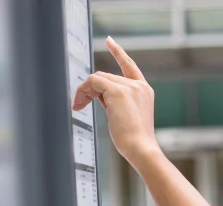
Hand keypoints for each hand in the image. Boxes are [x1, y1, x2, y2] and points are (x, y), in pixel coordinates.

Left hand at [72, 37, 159, 165]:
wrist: (141, 148)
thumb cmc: (134, 139)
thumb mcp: (124, 115)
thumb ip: (113, 101)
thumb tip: (95, 94)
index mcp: (144, 91)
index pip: (129, 66)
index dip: (118, 53)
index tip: (110, 41)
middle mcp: (138, 86)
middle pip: (106, 76)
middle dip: (90, 89)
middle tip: (78, 104)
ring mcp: (129, 87)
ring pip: (98, 79)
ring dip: (84, 92)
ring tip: (78, 106)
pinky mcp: (118, 91)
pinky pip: (93, 82)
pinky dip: (82, 91)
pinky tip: (79, 103)